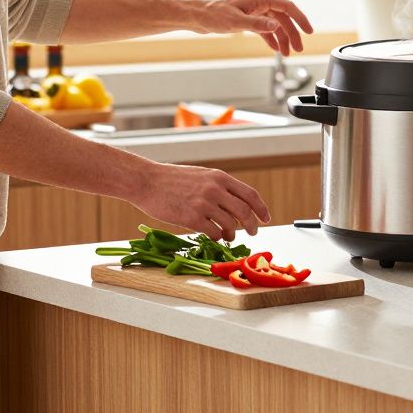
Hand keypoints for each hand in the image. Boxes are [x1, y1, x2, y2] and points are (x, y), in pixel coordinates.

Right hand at [130, 163, 271, 241]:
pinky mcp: (191, 217)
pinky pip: (213, 232)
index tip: (266, 219)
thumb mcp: (202, 176)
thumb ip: (220, 187)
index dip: (261, 209)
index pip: (250, 195)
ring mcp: (203, 203)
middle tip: (254, 232)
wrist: (146, 181)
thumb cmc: (172, 180)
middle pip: (245, 212)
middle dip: (253, 225)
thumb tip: (237, 204)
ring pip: (230, 225)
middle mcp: (215, 189)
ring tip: (229, 236)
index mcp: (220, 177)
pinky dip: (216, 237)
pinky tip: (214, 236)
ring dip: (233, 234)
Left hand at [197, 0, 314, 54]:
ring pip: (275, 25)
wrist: (197, 16)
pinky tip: (275, 48)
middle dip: (292, 34)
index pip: (287, 7)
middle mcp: (260, 3)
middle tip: (298, 48)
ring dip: (283, 39)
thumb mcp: (236, 21)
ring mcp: (254, 11)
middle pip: (283, 19)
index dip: (300, 19)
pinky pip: (266, 29)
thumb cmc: (213, 14)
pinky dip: (272, 39)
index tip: (309, 31)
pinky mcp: (248, 19)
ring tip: (287, 53)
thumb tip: (275, 27)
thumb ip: (257, 24)